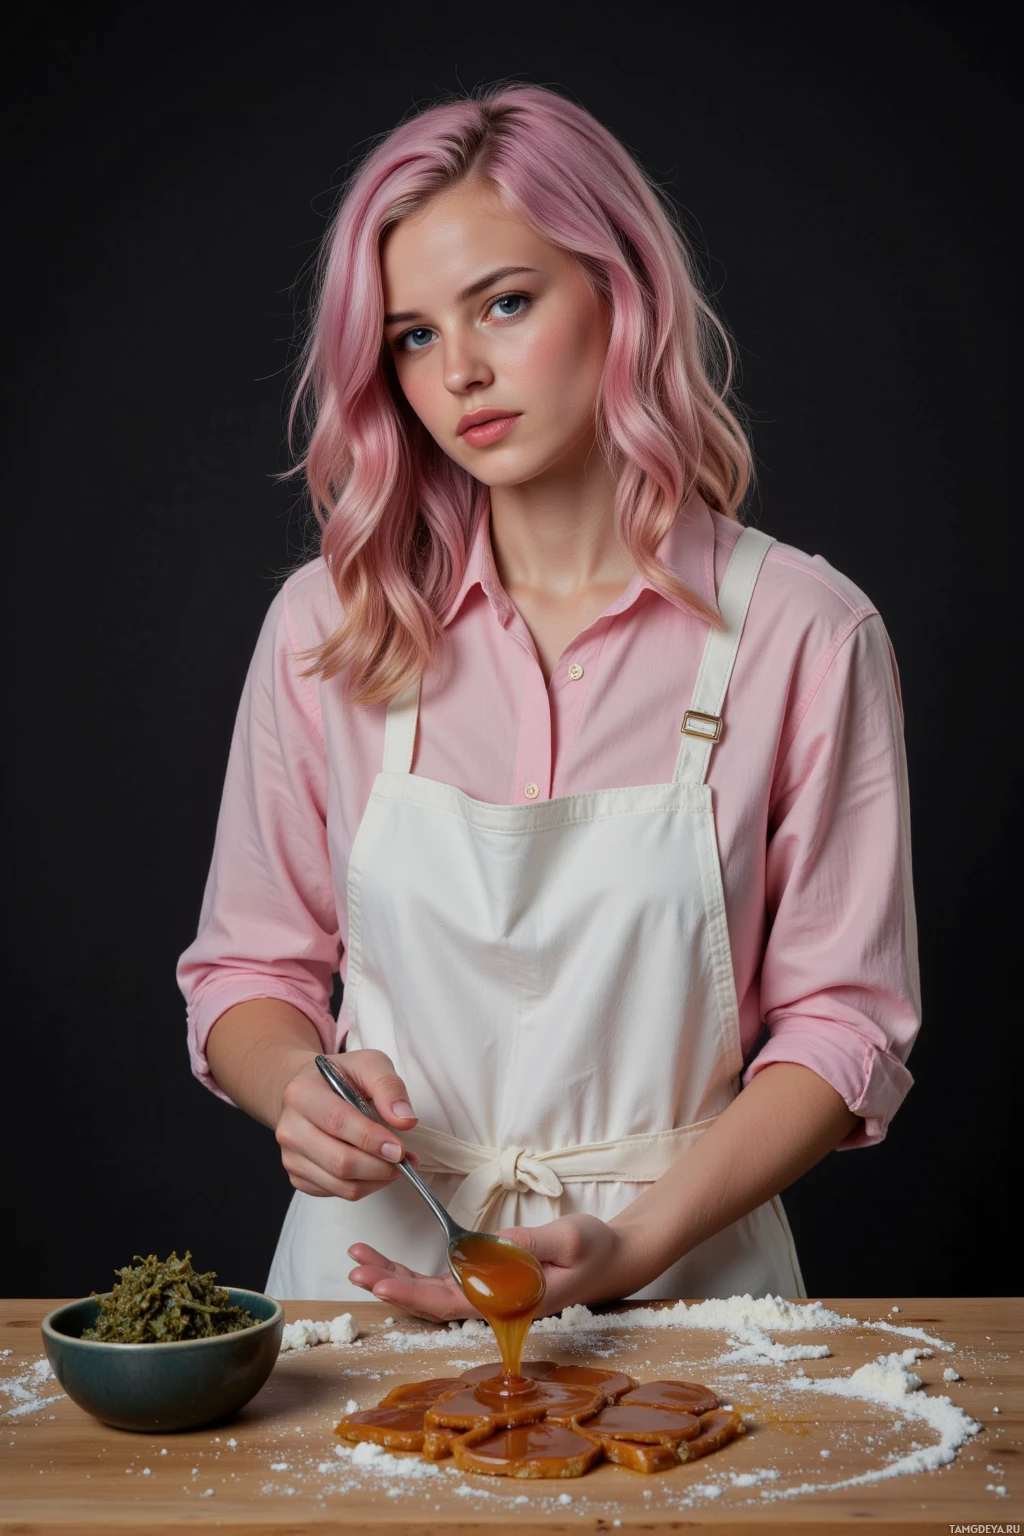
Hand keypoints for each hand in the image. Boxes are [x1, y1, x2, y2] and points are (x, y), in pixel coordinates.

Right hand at [274, 1049, 418, 1199]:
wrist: (310, 1090)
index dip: (372, 1139)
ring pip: (340, 1184)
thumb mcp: (369, 1065)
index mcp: (301, 1094)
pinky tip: (375, 1169)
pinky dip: (364, 1187)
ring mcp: (290, 1156)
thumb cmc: (342, 1077)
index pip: (338, 1122)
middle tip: (403, 1160)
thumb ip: (389, 1087)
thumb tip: (406, 1120)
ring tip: (396, 1166)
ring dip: (375, 1180)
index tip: (399, 1149)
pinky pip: (336, 1193)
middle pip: (339, 1161)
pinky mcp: (297, 1177)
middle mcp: (289, 1128)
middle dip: (378, 1167)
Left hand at [347, 1214, 643, 1322]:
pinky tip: (389, 1266)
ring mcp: (490, 1295)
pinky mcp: (489, 1282)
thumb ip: (531, 1242)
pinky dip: (414, 1273)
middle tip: (356, 1268)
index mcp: (513, 1300)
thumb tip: (492, 1245)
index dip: (414, 1294)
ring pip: (433, 1293)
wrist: (614, 1258)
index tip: (381, 1283)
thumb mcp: (570, 1237)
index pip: (454, 1303)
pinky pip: (445, 1283)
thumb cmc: (593, 1248)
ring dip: (396, 1278)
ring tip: (360, 1263)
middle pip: (433, 1301)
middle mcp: (495, 1304)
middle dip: (392, 1283)